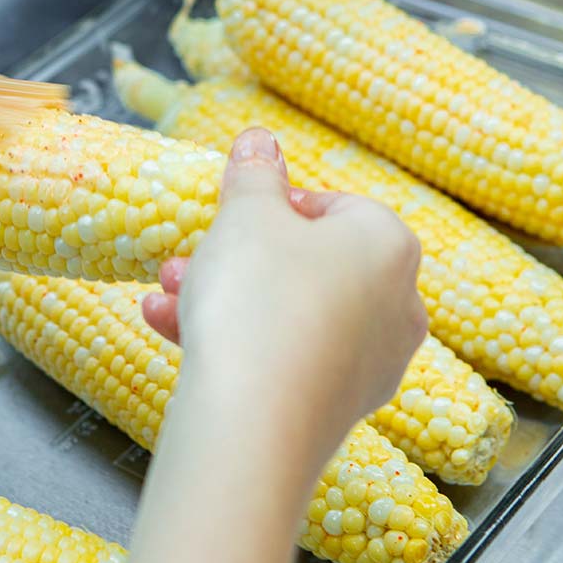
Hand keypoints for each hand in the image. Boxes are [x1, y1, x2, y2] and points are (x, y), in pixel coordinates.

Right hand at [113, 128, 426, 562]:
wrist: (254, 423)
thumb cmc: (258, 298)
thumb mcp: (245, 215)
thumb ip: (254, 173)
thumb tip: (259, 139)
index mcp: (389, 243)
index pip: (334, 207)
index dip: (273, 206)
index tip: (230, 216)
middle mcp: (397, 304)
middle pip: (305, 265)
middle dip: (234, 258)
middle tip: (185, 258)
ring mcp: (372, 363)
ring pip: (288, 314)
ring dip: (222, 298)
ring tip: (165, 295)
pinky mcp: (339, 409)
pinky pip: (285, 359)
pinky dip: (236, 343)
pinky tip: (171, 329)